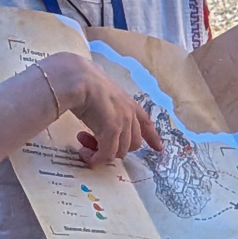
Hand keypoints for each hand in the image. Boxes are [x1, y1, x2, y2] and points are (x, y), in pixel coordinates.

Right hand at [41, 53, 161, 166]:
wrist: (78, 79)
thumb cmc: (84, 83)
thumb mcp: (101, 94)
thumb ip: (106, 104)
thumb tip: (97, 109)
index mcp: (129, 103)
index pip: (146, 122)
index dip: (152, 137)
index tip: (159, 148)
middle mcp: (130, 114)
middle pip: (133, 143)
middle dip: (115, 149)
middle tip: (92, 143)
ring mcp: (123, 123)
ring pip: (120, 151)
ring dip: (102, 153)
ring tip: (83, 144)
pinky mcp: (111, 131)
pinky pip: (107, 155)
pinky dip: (96, 158)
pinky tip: (83, 153)